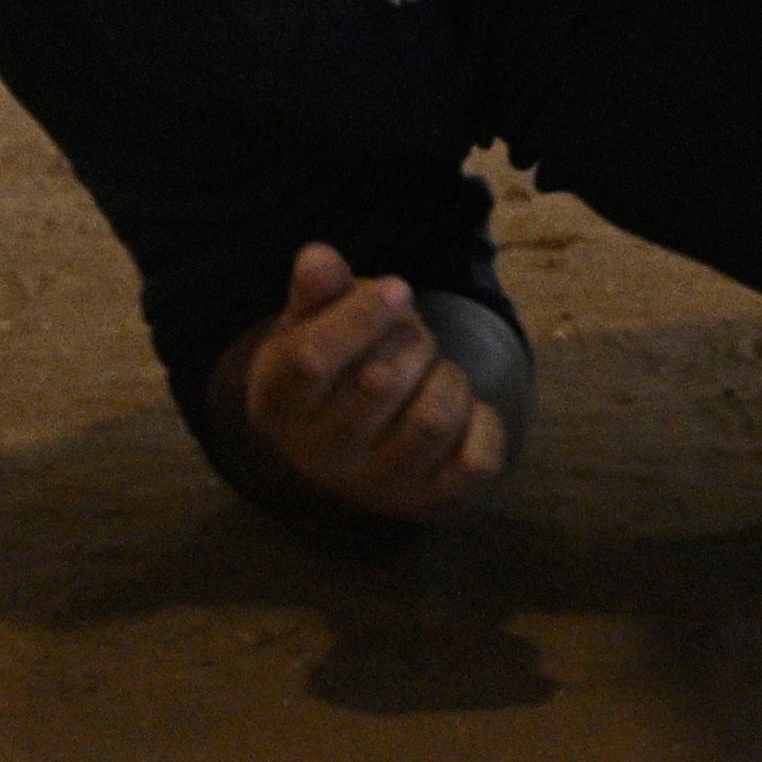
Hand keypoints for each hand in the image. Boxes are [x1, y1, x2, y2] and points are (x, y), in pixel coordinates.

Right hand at [226, 246, 514, 517]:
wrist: (349, 438)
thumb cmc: (335, 364)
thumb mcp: (312, 322)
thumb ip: (317, 290)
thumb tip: (318, 260)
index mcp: (278, 405)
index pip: (311, 361)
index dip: (362, 315)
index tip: (398, 288)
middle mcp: (319, 457)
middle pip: (382, 381)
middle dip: (412, 340)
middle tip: (411, 338)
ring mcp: (375, 486)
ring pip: (434, 419)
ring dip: (449, 378)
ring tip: (432, 374)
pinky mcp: (428, 501)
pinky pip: (477, 461)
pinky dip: (484, 424)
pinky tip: (463, 412)